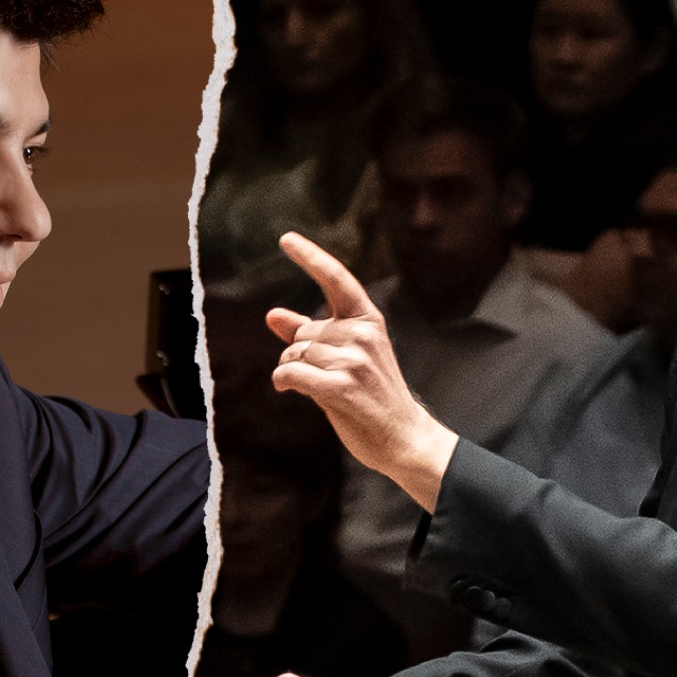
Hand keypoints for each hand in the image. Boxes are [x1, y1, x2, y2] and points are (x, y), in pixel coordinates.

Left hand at [268, 231, 456, 511]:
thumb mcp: (349, 356)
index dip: (310, 257)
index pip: (336, 279)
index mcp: (369, 321)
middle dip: (298, 353)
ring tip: (317, 388)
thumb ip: (311, 333)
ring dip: (292, 370)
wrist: (404, 438)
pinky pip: (290, 372)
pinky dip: (283, 380)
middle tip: (321, 377)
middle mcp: (363, 334)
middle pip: (303, 332)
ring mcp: (353, 360)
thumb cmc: (374, 396)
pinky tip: (289, 389)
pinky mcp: (341, 387)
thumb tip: (272, 314)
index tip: (286, 238)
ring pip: (294, 353)